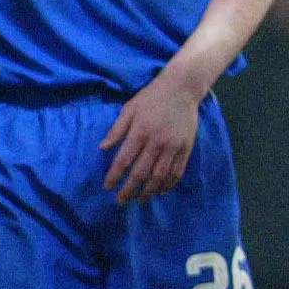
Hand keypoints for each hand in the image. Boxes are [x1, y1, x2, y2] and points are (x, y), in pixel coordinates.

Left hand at [100, 70, 203, 202]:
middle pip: (141, 172)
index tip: (108, 187)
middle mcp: (157, 141)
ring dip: (148, 191)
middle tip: (121, 201)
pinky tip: (160, 191)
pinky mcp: (186, 148)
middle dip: (129, 189)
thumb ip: (116, 130)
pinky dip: (168, 184)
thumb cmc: (152, 97)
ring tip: (140, 200)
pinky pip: (177, 172)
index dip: (114, 176)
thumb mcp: (130, 108)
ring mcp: (173, 146)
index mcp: (140, 131)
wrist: (182, 88)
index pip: (124, 160)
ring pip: (160, 176)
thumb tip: (102, 148)